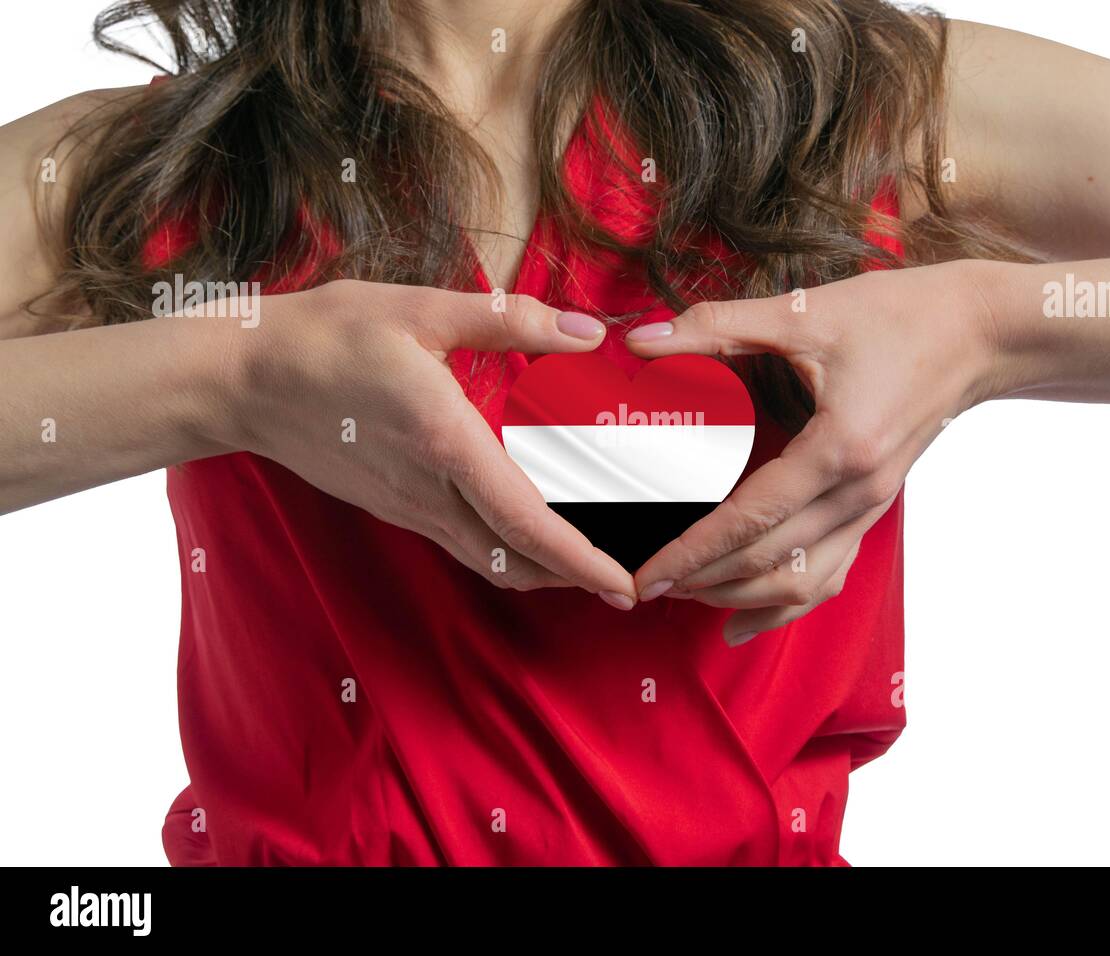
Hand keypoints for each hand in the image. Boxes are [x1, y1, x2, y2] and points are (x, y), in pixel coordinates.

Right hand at [219, 279, 636, 606]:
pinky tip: (530, 530)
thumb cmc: (326, 336)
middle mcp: (429, 491)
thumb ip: (509, 320)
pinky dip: (508, 552)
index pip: (525, 522)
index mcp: (445, 443)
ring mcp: (408, 507)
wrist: (241, 379)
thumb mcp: (419, 309)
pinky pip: (463, 545)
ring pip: (489, 561)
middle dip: (577, 578)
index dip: (581, 560)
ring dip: (543, 570)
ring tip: (591, 561)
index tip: (624, 585)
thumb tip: (585, 332)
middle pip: (515, 560)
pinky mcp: (394, 507)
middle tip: (629, 578)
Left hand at [625, 260, 1006, 641]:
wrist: (981, 332)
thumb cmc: (899, 316)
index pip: (751, 519)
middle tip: (647, 586)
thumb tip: (643, 338)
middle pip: (771, 561)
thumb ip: (718, 326)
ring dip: (741, 596)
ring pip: (802, 581)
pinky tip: (744, 620)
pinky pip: (829, 573)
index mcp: (840, 449)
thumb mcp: (804, 313)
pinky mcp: (875, 508)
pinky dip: (786, 603)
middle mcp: (860, 492)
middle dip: (704, 580)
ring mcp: (873, 507)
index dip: (694, 551)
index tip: (649, 575)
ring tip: (688, 594)